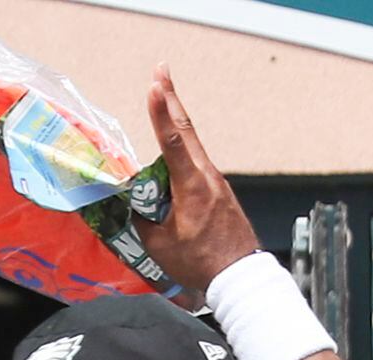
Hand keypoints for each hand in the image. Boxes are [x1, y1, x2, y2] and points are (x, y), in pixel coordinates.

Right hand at [136, 65, 263, 300]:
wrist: (238, 275)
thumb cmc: (199, 262)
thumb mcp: (159, 245)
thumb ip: (143, 219)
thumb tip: (133, 204)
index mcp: (192, 187)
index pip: (173, 142)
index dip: (161, 113)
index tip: (155, 86)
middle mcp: (207, 177)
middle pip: (186, 131)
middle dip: (171, 99)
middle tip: (161, 71)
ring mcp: (216, 182)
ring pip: (191, 147)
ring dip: (173, 124)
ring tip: (161, 101)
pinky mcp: (218, 192)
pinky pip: (194, 167)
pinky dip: (180, 154)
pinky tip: (169, 161)